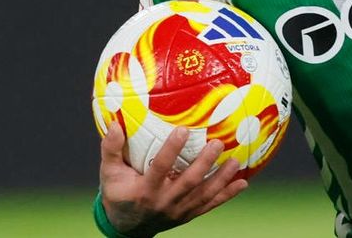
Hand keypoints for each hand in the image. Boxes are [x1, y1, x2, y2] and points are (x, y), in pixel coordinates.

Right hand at [99, 125, 248, 237]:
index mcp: (145, 190)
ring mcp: (179, 210)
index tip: (183, 129)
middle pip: (189, 182)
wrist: (127, 228)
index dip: (172, 149)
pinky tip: (242, 183)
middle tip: (217, 143)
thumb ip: (111, 149)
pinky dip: (227, 195)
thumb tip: (115, 124)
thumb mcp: (108, 173)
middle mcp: (164, 202)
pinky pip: (210, 205)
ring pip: (204, 194)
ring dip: (221, 178)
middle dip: (204, 163)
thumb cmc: (118, 194)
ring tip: (235, 160)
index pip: (160, 167)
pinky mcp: (188, 215)